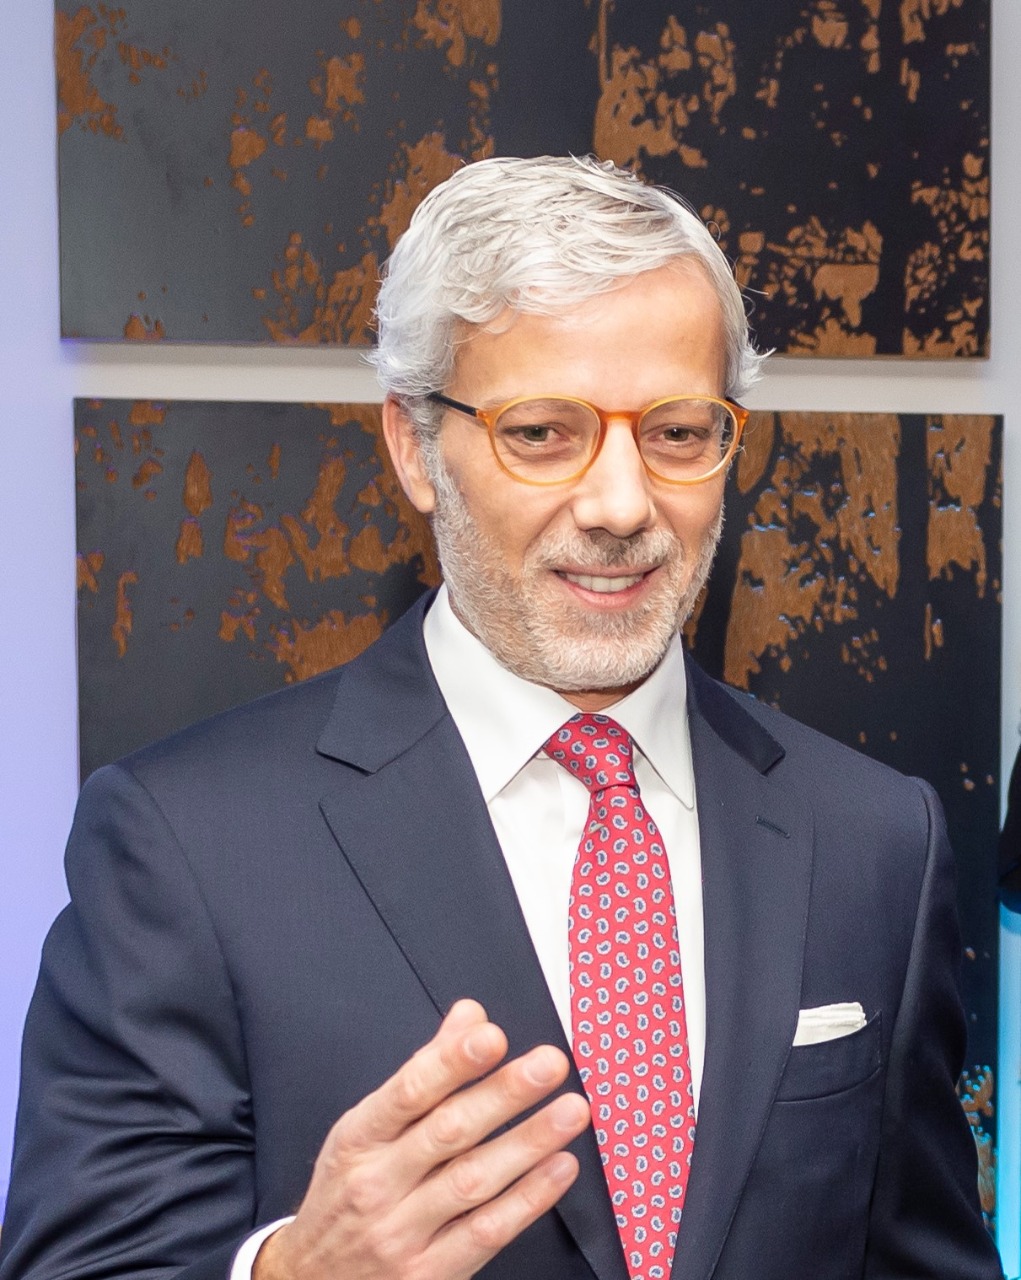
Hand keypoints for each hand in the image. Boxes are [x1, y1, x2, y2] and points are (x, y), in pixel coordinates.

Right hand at [253, 999, 590, 1279]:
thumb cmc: (348, 1192)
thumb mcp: (366, 1128)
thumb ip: (423, 1070)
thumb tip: (470, 1017)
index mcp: (359, 1138)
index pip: (408, 1092)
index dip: (452, 1062)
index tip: (492, 1036)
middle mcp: (377, 1184)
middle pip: (448, 1132)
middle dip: (504, 1094)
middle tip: (550, 1063)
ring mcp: (402, 1233)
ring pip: (474, 1181)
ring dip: (529, 1142)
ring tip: (571, 1109)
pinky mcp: (428, 1275)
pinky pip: (487, 1233)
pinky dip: (528, 1199)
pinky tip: (560, 1167)